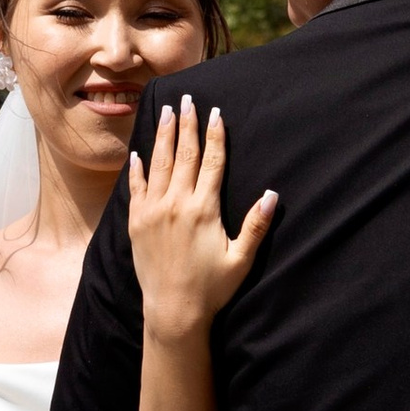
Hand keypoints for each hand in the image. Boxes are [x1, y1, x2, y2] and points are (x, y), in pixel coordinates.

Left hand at [128, 99, 276, 346]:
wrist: (172, 311)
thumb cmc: (212, 288)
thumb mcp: (241, 259)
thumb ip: (256, 226)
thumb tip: (273, 195)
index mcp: (204, 209)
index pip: (212, 162)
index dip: (215, 136)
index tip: (215, 113)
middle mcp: (176, 204)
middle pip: (184, 155)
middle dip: (186, 125)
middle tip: (187, 99)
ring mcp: (153, 211)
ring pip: (159, 165)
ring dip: (163, 136)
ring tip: (165, 112)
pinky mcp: (137, 223)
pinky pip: (136, 188)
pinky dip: (138, 169)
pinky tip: (138, 153)